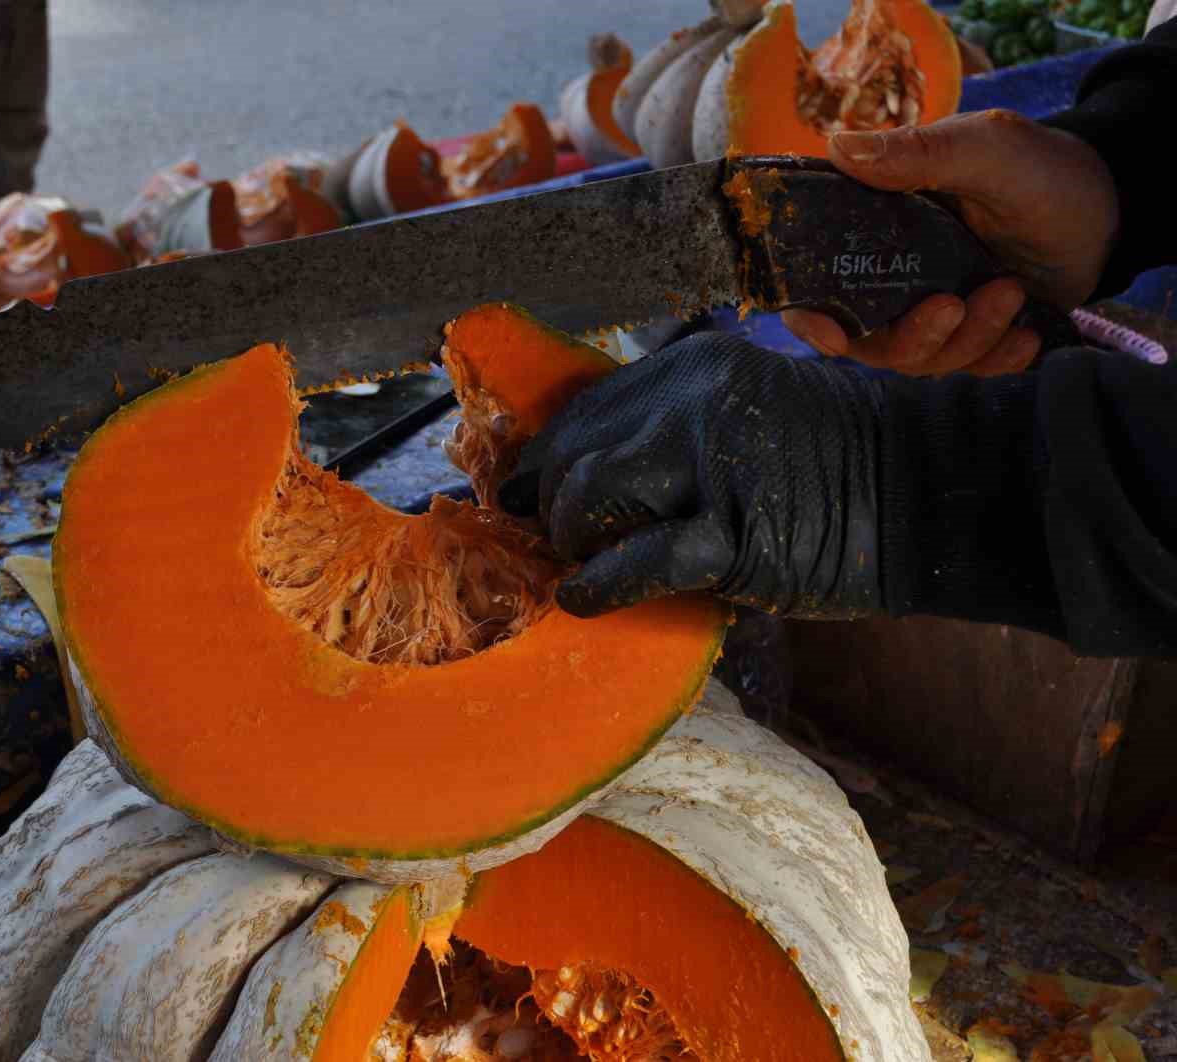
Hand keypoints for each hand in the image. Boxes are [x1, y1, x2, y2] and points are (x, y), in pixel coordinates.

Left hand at [499, 334, 885, 619]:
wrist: (940, 489)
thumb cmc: (847, 458)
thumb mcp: (755, 409)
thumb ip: (679, 428)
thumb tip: (584, 472)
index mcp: (697, 364)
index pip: (587, 410)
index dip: (549, 457)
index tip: (529, 492)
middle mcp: (695, 401)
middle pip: (576, 454)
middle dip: (556, 505)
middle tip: (564, 541)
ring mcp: (714, 464)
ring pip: (589, 499)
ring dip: (573, 541)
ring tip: (584, 564)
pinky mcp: (734, 534)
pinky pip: (635, 562)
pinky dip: (598, 586)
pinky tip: (586, 599)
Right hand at [782, 110, 1118, 377]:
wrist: (1111, 209)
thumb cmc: (1042, 168)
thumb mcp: (985, 148)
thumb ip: (918, 150)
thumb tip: (837, 147)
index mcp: (876, 227)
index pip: (817, 281)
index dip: (810, 317)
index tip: (833, 337)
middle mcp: (894, 275)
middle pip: (868, 339)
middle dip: (911, 337)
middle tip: (955, 306)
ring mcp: (932, 308)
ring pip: (919, 358)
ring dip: (966, 340)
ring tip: (1012, 293)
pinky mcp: (972, 335)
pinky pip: (966, 368)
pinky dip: (996, 359)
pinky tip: (1026, 336)